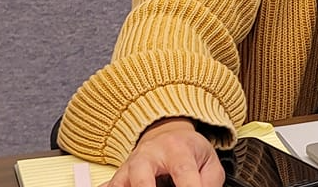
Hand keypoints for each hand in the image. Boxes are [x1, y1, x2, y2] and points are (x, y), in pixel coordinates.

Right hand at [100, 118, 226, 186]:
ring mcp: (130, 166)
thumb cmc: (189, 151)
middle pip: (140, 171)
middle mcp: (149, 155)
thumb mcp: (209, 162)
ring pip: (120, 180)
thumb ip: (209, 182)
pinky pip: (108, 185)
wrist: (168, 135)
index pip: (182, 171)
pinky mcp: (119, 176)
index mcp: (177, 149)